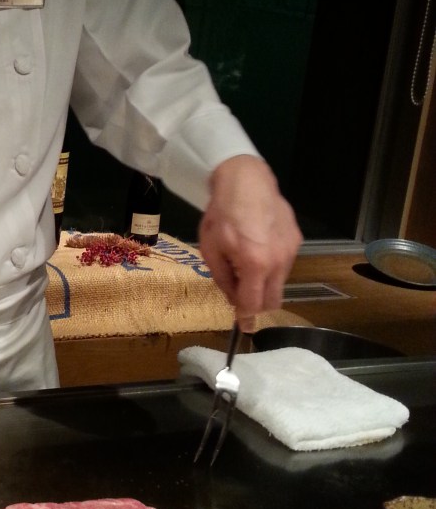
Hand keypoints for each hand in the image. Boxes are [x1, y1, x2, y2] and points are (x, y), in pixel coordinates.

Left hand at [198, 155, 301, 330]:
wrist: (246, 181)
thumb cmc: (223, 214)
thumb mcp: (211, 249)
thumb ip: (223, 279)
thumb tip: (234, 300)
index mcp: (255, 265)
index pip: (253, 304)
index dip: (247, 318)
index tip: (244, 327)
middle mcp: (278, 261)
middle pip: (273, 300)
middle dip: (257, 304)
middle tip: (241, 295)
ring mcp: (291, 250)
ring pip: (279, 283)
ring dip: (264, 283)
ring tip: (246, 262)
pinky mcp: (297, 240)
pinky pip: (284, 264)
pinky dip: (271, 265)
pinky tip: (258, 247)